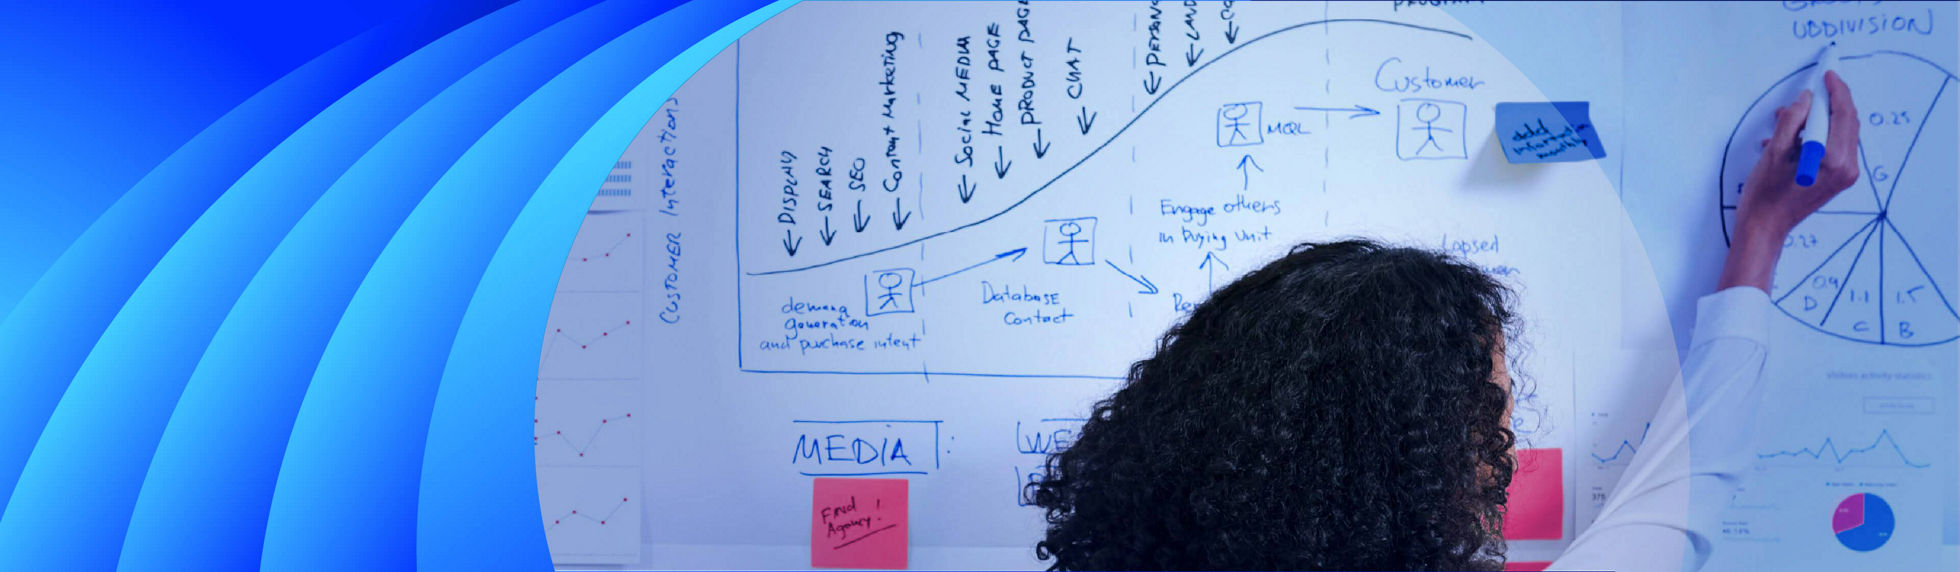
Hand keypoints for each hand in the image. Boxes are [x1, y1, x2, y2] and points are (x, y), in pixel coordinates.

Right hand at [1720, 70, 1860, 292]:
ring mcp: (1844, 175)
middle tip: (1812, 89)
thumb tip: (1806, 99)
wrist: (1764, 228)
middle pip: (1846, 123)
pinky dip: (1815, 135)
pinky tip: (1789, 137)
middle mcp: (1847, 167)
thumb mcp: (1774, 153)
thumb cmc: (1765, 195)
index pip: (1843, 115)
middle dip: (1828, 103)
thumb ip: (1792, 122)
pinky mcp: (1837, 179)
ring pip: (1839, 134)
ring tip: (1787, 117)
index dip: (1836, 91)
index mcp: (1834, 160)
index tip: (1828, 74)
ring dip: (1817, 120)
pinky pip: (1833, 147)